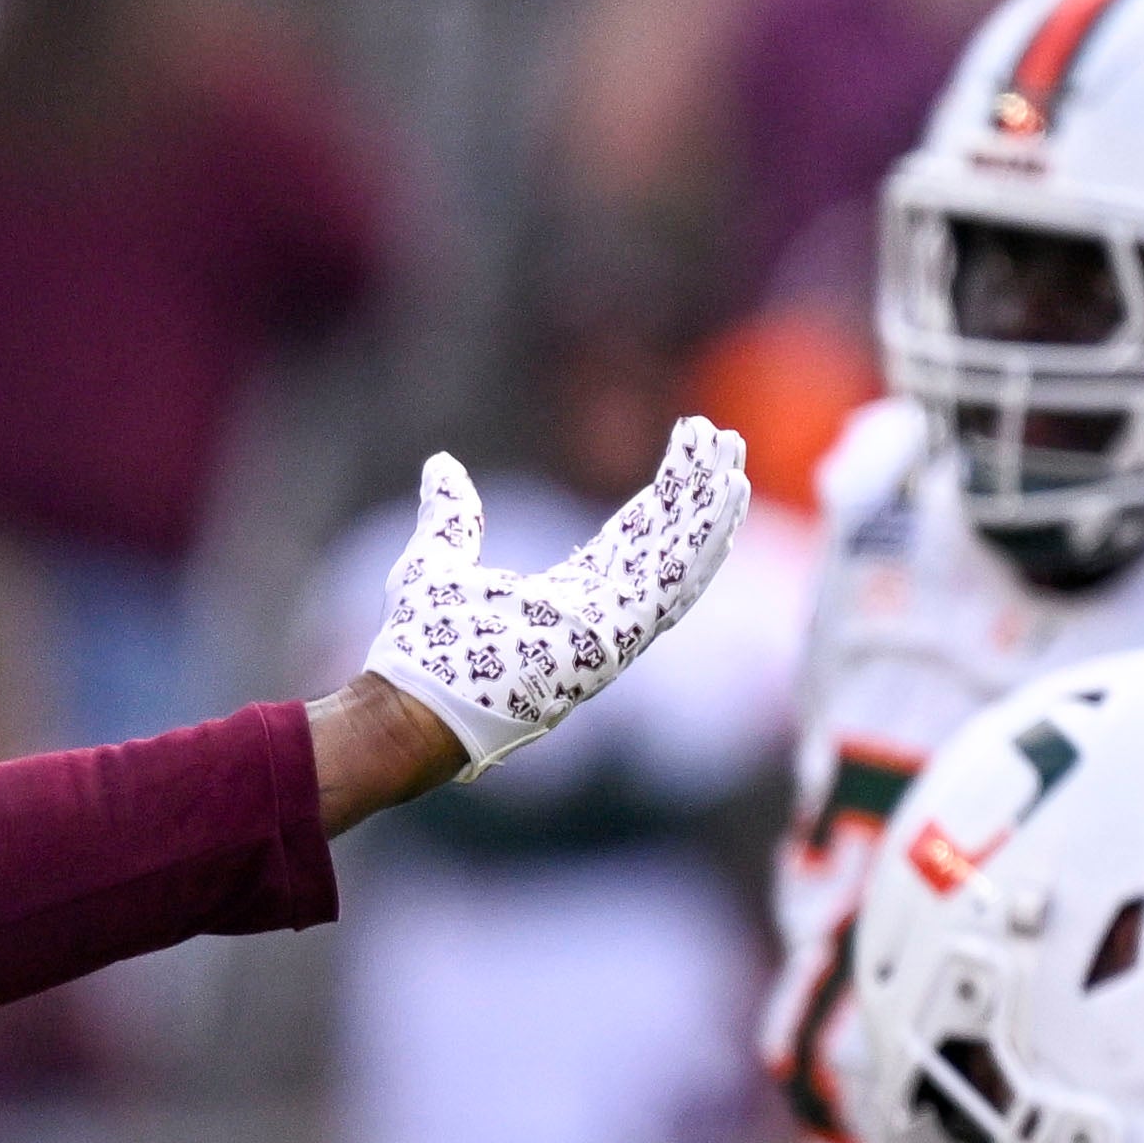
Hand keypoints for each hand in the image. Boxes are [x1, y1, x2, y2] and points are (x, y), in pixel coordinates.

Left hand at [349, 418, 747, 786]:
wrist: (409, 703)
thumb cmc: (418, 649)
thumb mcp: (435, 558)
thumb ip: (450, 514)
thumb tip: (441, 466)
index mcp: (568, 599)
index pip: (631, 539)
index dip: (662, 495)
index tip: (687, 447)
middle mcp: (600, 616)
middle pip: (664, 543)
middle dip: (696, 493)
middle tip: (725, 439)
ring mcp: (612, 631)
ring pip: (678, 561)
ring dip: (710, 510)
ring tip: (734, 460)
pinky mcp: (616, 639)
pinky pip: (672, 584)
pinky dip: (702, 540)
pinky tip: (727, 497)